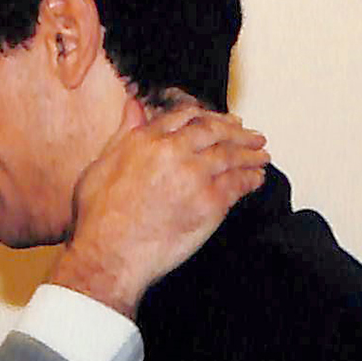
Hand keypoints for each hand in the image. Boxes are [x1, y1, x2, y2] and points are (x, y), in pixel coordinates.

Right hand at [49, 95, 268, 317]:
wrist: (110, 254)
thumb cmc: (99, 219)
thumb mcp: (100, 165)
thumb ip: (124, 133)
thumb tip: (134, 106)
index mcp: (146, 140)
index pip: (185, 117)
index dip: (207, 117)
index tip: (218, 121)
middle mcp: (173, 151)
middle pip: (214, 132)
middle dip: (236, 132)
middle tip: (251, 136)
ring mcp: (195, 176)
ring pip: (231, 156)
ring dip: (250, 154)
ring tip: (262, 154)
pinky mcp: (211, 203)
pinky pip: (239, 184)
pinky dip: (251, 179)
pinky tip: (257, 178)